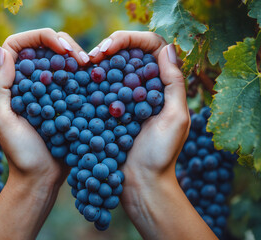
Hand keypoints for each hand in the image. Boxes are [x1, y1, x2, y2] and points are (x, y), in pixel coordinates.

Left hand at [0, 28, 88, 186]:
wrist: (42, 177)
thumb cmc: (20, 153)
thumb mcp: (3, 122)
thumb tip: (3, 51)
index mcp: (12, 84)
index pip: (19, 46)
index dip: (40, 38)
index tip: (60, 49)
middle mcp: (31, 83)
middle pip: (44, 48)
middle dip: (64, 44)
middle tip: (81, 57)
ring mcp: (51, 92)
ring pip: (61, 61)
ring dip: (77, 57)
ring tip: (90, 64)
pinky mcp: (67, 103)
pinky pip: (75, 80)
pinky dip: (85, 74)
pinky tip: (95, 76)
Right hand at [90, 30, 187, 181]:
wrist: (139, 183)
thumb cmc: (160, 155)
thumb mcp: (175, 118)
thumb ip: (174, 84)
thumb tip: (167, 48)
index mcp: (163, 87)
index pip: (152, 48)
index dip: (132, 40)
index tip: (111, 47)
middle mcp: (145, 88)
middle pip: (130, 53)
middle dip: (112, 46)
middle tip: (95, 54)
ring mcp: (126, 99)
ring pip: (115, 67)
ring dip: (101, 61)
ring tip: (87, 63)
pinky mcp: (110, 111)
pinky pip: (103, 88)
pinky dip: (94, 80)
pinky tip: (84, 79)